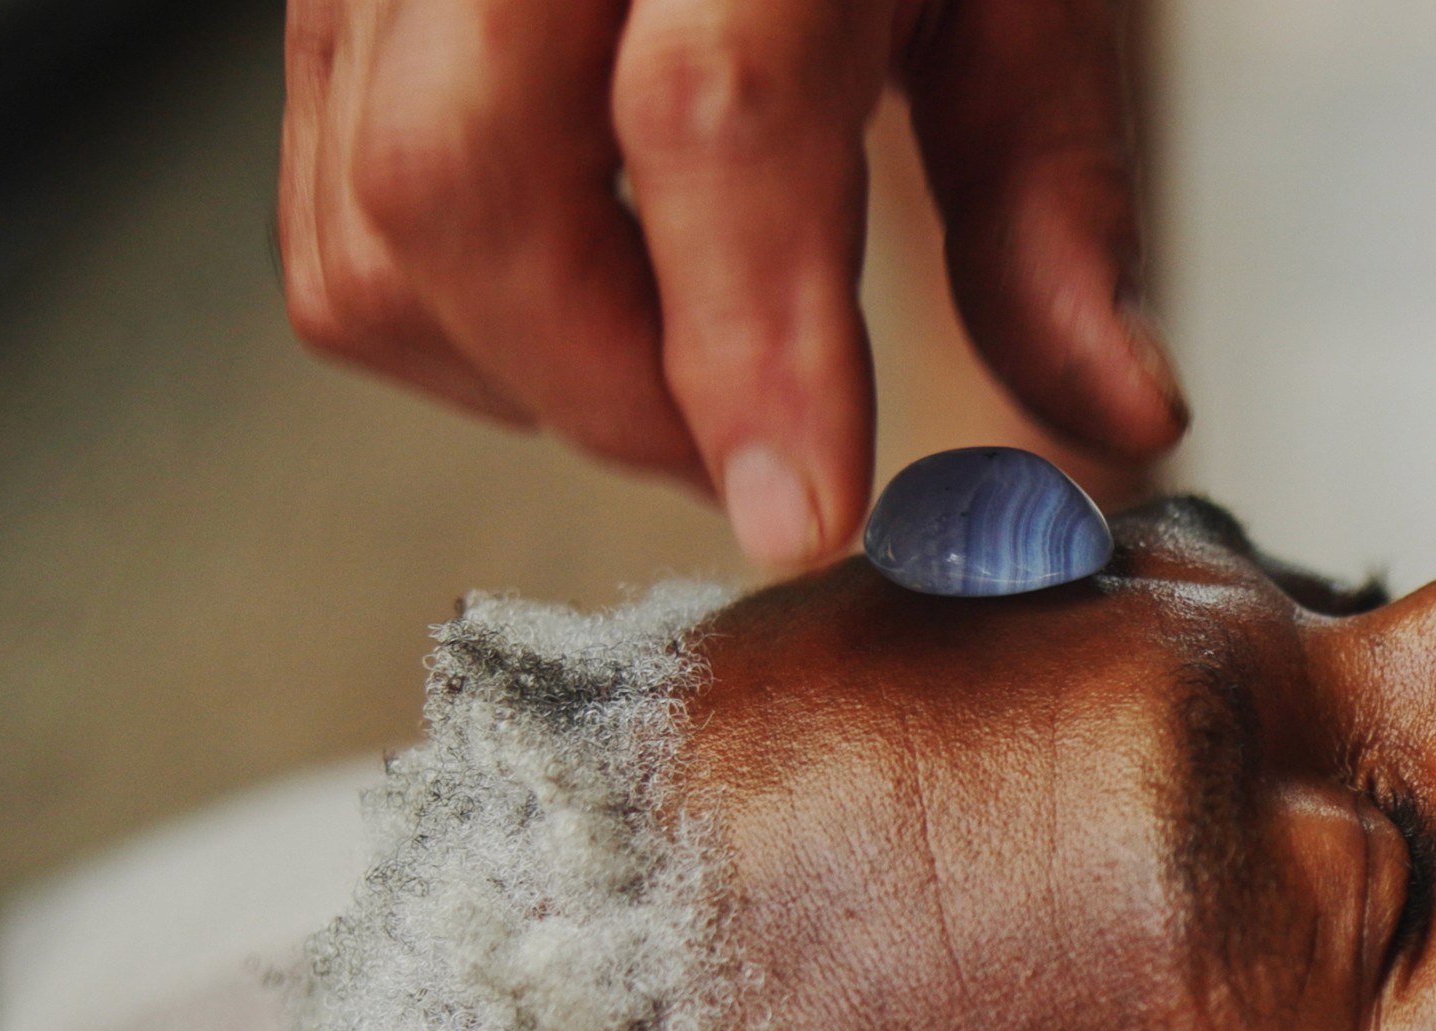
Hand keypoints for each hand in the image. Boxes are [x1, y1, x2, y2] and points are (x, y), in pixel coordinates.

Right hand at [278, 0, 1184, 570]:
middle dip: (610, 392)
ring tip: (682, 370)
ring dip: (523, 372)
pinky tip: (591, 297)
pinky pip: (323, 207)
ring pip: (366, 225)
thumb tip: (1112, 411)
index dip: (745, 345)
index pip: (709, 114)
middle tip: (756, 453)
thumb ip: (1048, 197)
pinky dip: (449, 316)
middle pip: (461, 185)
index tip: (801, 510)